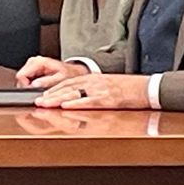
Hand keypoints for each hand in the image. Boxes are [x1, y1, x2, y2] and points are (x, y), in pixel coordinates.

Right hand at [15, 56, 89, 88]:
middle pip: (20, 78)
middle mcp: (34, 62)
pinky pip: (27, 79)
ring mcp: (33, 66)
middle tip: (38, 93)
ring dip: (29, 87)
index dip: (25, 87)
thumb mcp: (61, 78)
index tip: (32, 93)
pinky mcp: (34, 70)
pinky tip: (40, 88)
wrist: (75, 72)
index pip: (21, 75)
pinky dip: (32, 85)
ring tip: (41, 91)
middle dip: (27, 87)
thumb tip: (34, 85)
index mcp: (38, 62)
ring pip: (23, 79)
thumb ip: (47, 82)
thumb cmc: (69, 74)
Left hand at [35, 74, 150, 109]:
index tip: (41, 95)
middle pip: (67, 88)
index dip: (53, 89)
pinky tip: (66, 106)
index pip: (67, 82)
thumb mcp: (106, 85)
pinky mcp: (108, 99)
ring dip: (58, 99)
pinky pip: (89, 101)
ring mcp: (100, 90)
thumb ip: (90, 90)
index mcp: (92, 78)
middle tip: (37, 101)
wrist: (146, 87)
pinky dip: (76, 103)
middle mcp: (94, 82)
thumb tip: (75, 99)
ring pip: (74, 94)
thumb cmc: (127, 88)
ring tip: (45, 104)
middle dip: (50, 95)